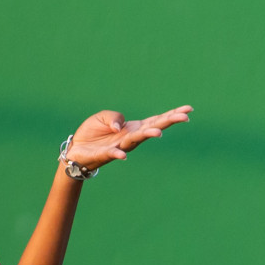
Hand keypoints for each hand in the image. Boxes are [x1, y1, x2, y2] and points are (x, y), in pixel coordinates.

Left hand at [66, 105, 192, 170]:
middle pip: (153, 128)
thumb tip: (120, 126)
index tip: (188, 110)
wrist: (76, 149)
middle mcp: (131, 137)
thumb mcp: (103, 117)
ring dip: (147, 135)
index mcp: (133, 128)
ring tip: (158, 131)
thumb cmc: (93, 132)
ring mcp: (120, 146)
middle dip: (168, 122)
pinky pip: (113, 153)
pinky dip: (118, 154)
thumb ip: (114, 117)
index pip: (156, 120)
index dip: (171, 115)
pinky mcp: (106, 154)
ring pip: (136, 140)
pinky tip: (122, 154)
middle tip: (184, 118)